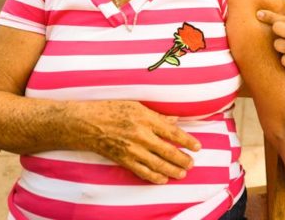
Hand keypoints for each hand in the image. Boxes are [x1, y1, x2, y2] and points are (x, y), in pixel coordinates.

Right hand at [74, 100, 200, 183]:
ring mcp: (131, 149)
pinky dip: (154, 177)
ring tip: (182, 173)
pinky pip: (142, 171)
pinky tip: (163, 179)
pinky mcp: (123, 160)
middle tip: (192, 164)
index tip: (197, 146)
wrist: (86, 123)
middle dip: (182, 159)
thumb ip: (157, 115)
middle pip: (167, 150)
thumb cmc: (111, 109)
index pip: (172, 132)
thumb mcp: (136, 106)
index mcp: (145, 118)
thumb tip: (175, 120)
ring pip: (157, 164)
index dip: (187, 141)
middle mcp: (140, 135)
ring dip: (172, 170)